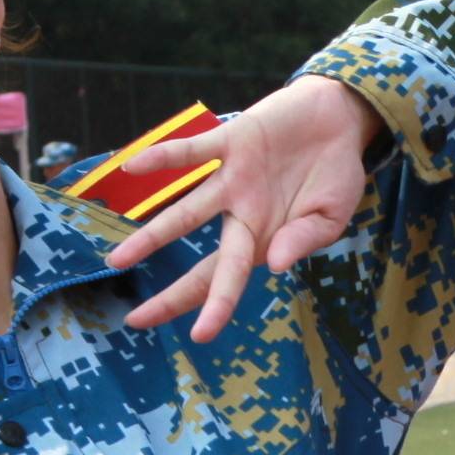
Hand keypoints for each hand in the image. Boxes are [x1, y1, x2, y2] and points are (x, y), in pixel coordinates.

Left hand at [105, 75, 381, 341]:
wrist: (338, 117)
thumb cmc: (336, 174)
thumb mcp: (332, 215)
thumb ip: (304, 240)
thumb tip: (275, 266)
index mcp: (265, 239)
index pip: (233, 281)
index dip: (215, 308)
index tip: (200, 336)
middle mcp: (241, 215)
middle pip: (203, 263)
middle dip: (174, 294)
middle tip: (137, 320)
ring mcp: (231, 180)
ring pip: (185, 212)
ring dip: (151, 235)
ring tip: (117, 259)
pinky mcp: (230, 140)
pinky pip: (192, 152)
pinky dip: (164, 158)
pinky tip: (132, 167)